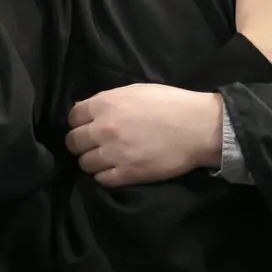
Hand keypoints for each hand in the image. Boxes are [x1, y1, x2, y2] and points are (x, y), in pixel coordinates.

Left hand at [67, 85, 223, 186]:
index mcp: (105, 104)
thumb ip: (107, 101)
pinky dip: (104, 176)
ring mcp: (114, 153)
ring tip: (104, 159)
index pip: (72, 117)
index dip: (78, 122)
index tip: (86, 127)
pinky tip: (114, 170)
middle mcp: (104, 129)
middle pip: (73, 142)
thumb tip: (85, 110)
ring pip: (84, 163)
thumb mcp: (134, 91)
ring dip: (91, 161)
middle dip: (81, 143)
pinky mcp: (128, 174)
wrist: (199, 127)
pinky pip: (101, 180)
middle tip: (92, 145)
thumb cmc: (169, 103)